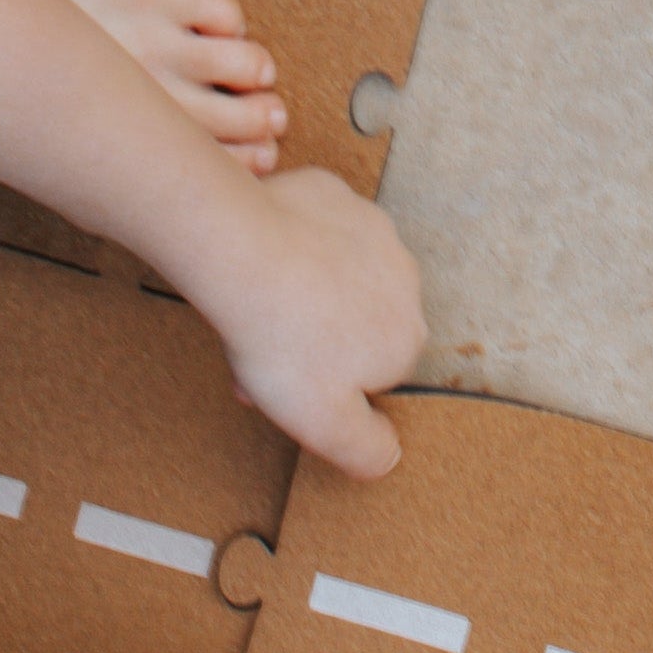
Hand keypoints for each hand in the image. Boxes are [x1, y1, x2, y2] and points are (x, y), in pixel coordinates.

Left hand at [0, 0, 286, 168]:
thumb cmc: (7, 69)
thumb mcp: (53, 136)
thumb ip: (112, 157)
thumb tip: (165, 180)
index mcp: (124, 138)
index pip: (217, 166)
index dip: (254, 162)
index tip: (262, 154)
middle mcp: (147, 93)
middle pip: (248, 118)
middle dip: (266, 119)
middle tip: (265, 111)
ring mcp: (152, 36)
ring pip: (249, 64)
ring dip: (255, 70)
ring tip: (245, 67)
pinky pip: (225, 12)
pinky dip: (227, 20)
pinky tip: (208, 23)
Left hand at [196, 168, 424, 481]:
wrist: (244, 252)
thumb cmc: (282, 338)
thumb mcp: (325, 424)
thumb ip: (368, 451)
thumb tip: (390, 456)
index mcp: (407, 338)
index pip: (377, 374)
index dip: (329, 385)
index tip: (289, 387)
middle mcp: (404, 281)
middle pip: (359, 321)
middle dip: (317, 339)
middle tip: (262, 355)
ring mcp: (373, 230)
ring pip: (340, 273)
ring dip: (308, 291)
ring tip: (256, 307)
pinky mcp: (335, 196)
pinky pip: (319, 226)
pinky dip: (296, 241)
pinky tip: (263, 257)